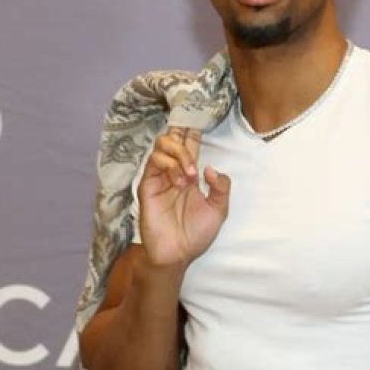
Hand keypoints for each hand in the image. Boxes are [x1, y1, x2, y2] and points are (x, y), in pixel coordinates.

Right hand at [137, 127, 230, 266]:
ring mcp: (159, 176)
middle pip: (174, 137)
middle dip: (184, 133)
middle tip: (194, 142)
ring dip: (180, 154)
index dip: (194, 130)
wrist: (177, 254)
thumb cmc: (196, 233)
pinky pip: (154, 162)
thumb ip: (221, 187)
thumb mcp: (219, 209)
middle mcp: (174, 170)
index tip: (201, 115)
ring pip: (163, 144)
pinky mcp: (147, 185)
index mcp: (190, 173)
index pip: (190, 144)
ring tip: (190, 176)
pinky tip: (180, 181)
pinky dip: (170, 165)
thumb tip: (210, 168)